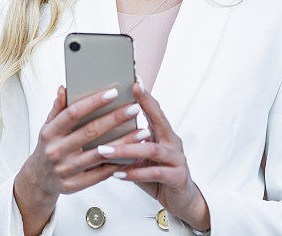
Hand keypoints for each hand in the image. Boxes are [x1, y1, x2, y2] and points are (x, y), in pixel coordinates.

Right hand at [14, 85, 148, 234]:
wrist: (39, 179)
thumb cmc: (49, 146)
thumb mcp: (48, 126)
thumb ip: (58, 108)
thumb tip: (64, 88)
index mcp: (49, 132)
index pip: (73, 113)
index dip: (93, 102)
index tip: (113, 93)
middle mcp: (56, 151)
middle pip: (90, 132)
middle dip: (115, 119)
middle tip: (135, 108)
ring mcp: (65, 170)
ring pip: (100, 154)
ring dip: (124, 142)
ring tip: (142, 132)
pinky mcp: (74, 185)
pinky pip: (101, 174)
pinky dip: (118, 164)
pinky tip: (133, 154)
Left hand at [96, 83, 210, 231]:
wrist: (181, 200)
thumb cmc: (157, 173)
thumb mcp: (142, 154)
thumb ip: (128, 141)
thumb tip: (100, 126)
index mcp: (163, 133)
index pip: (154, 109)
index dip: (145, 96)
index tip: (134, 81)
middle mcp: (172, 142)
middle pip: (158, 121)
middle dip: (142, 109)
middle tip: (121, 104)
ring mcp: (177, 159)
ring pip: (152, 149)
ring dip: (126, 149)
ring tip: (104, 150)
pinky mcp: (177, 177)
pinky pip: (154, 173)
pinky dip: (135, 173)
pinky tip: (118, 173)